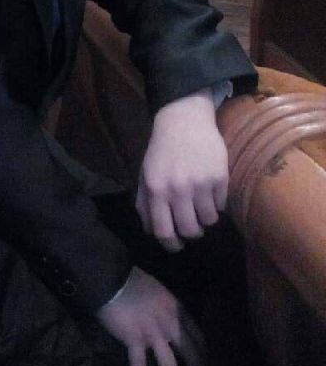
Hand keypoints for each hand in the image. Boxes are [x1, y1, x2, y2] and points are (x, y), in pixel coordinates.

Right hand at [96, 267, 202, 365]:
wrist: (112, 279)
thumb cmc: (131, 281)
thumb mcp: (158, 291)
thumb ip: (165, 308)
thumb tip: (165, 320)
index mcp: (176, 309)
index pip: (197, 334)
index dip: (203, 351)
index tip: (207, 363)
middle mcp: (170, 323)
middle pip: (190, 353)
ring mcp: (153, 333)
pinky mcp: (135, 339)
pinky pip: (139, 365)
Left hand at [136, 89, 227, 252]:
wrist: (183, 120)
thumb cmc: (162, 150)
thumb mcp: (145, 174)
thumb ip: (145, 203)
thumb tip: (151, 231)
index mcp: (155, 189)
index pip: (163, 231)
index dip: (171, 244)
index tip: (177, 245)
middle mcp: (177, 189)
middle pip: (190, 230)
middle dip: (192, 234)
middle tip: (194, 228)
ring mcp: (200, 183)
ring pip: (209, 220)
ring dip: (206, 219)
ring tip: (202, 206)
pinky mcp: (219, 177)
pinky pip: (221, 205)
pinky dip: (217, 204)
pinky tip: (210, 190)